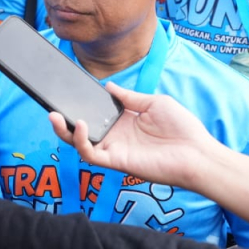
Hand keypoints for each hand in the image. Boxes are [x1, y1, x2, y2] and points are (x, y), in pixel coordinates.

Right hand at [49, 83, 217, 189]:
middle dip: (63, 121)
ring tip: (55, 116)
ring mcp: (114, 149)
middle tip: (51, 109)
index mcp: (124, 122)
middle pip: (81, 131)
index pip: (95, 114)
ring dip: (64, 131)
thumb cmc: (182, 128)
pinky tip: (81, 125)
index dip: (80, 104)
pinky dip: (81, 141)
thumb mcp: (153, 103)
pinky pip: (91, 154)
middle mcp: (115, 136)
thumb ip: (129, 97)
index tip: (67, 91)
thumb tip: (109, 86)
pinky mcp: (116, 162)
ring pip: (79, 144)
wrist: (197, 152)